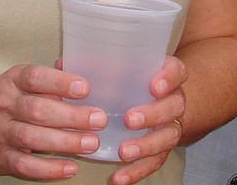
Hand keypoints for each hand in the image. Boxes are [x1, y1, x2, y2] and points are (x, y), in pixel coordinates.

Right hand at [0, 63, 106, 179]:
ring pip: (32, 138)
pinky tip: (70, 167)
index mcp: (11, 82)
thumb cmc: (0, 101)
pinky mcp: (2, 159)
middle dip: (71, 116)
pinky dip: (49, 169)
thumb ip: (46, 78)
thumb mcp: (17, 81)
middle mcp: (4, 106)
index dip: (60, 82)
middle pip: (37, 110)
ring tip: (91, 143)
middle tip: (98, 119)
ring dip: (65, 142)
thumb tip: (74, 66)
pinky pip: (26, 166)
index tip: (85, 88)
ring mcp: (1, 134)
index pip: (35, 77)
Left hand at [110, 56, 188, 184]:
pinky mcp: (163, 147)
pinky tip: (119, 178)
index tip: (153, 86)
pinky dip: (137, 171)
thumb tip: (61, 64)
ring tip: (123, 151)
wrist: (164, 95)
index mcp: (168, 74)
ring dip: (146, 146)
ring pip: (167, 136)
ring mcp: (171, 125)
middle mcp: (174, 99)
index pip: (176, 71)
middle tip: (130, 119)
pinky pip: (155, 161)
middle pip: (173, 106)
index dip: (167, 78)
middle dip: (153, 114)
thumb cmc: (138, 76)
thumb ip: (98, 63)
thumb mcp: (126, 64)